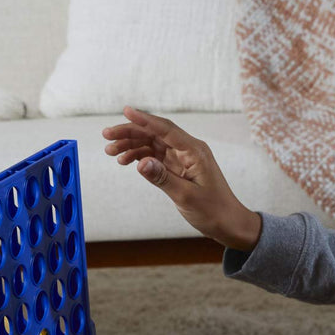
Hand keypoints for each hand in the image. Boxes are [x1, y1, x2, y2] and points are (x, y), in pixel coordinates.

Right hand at [102, 106, 261, 251]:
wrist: (227, 223)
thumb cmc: (213, 210)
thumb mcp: (186, 196)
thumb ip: (162, 178)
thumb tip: (140, 163)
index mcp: (194, 151)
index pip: (165, 129)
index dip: (144, 119)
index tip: (126, 111)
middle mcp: (188, 150)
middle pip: (154, 133)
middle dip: (130, 132)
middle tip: (106, 136)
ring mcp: (182, 158)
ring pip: (152, 144)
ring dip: (131, 145)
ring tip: (110, 151)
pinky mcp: (177, 167)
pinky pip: (154, 156)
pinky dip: (138, 157)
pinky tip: (125, 161)